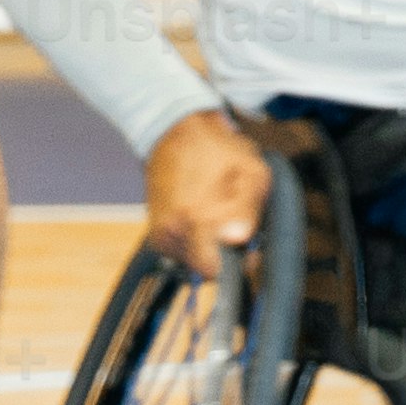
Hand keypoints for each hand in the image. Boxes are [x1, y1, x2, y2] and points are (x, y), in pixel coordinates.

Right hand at [142, 108, 281, 279]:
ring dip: (208, 246)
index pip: (214, 272)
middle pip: (206, 269)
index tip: (245, 245)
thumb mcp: (250, 173)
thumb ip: (247, 210)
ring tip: (214, 213)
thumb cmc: (219, 150)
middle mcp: (171, 232)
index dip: (237, 263)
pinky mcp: (155, 234)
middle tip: (232, 223)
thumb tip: (237, 240)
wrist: (176, 132)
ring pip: (193, 261)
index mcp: (194, 218)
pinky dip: (193, 241)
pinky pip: (181, 252)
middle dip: (223, 253)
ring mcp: (160, 234)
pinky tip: (200, 215)